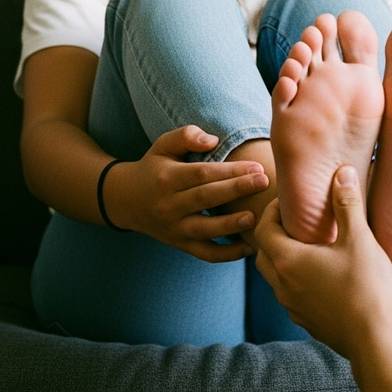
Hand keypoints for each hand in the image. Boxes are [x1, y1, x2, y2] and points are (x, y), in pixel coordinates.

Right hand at [104, 125, 269, 261]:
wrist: (126, 200)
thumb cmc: (155, 167)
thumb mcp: (163, 145)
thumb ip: (186, 136)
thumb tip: (213, 141)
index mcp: (167, 178)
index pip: (202, 174)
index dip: (229, 170)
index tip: (256, 166)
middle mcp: (169, 205)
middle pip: (206, 198)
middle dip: (237, 190)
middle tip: (264, 182)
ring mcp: (175, 228)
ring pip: (204, 230)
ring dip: (231, 225)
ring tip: (255, 217)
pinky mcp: (181, 244)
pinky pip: (205, 253)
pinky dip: (227, 254)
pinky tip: (249, 247)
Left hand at [255, 165, 391, 359]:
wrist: (377, 342)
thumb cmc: (367, 288)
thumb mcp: (359, 239)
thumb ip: (347, 203)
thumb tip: (342, 172)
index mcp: (288, 261)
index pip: (262, 229)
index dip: (271, 211)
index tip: (288, 200)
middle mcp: (283, 285)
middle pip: (264, 253)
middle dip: (274, 232)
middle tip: (296, 219)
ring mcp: (294, 307)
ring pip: (276, 276)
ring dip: (285, 257)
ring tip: (310, 243)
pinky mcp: (308, 321)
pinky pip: (292, 294)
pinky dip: (297, 278)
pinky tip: (323, 273)